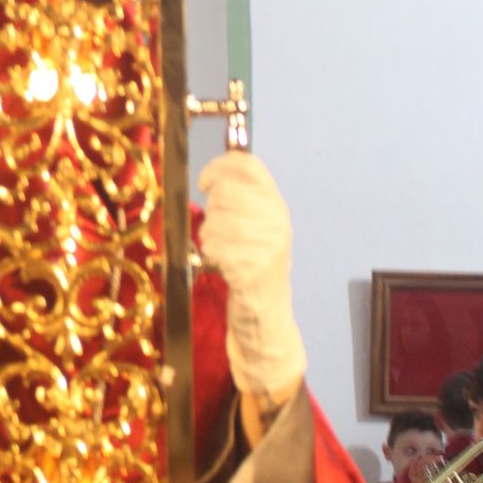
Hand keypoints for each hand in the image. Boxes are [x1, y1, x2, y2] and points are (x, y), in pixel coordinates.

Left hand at [197, 153, 306, 401]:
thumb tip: (216, 174)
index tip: (204, 182)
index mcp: (276, 205)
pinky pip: (217, 249)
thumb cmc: (251, 267)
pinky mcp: (256, 268)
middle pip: (227, 192)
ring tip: (222, 252)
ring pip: (217, 221)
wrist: (266, 315)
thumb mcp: (253, 228)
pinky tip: (222, 267)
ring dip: (209, 238)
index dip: (220, 167)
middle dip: (212, 210)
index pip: (248, 167)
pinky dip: (212, 259)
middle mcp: (277, 221)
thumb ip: (240, 200)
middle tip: (217, 231)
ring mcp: (270, 245)